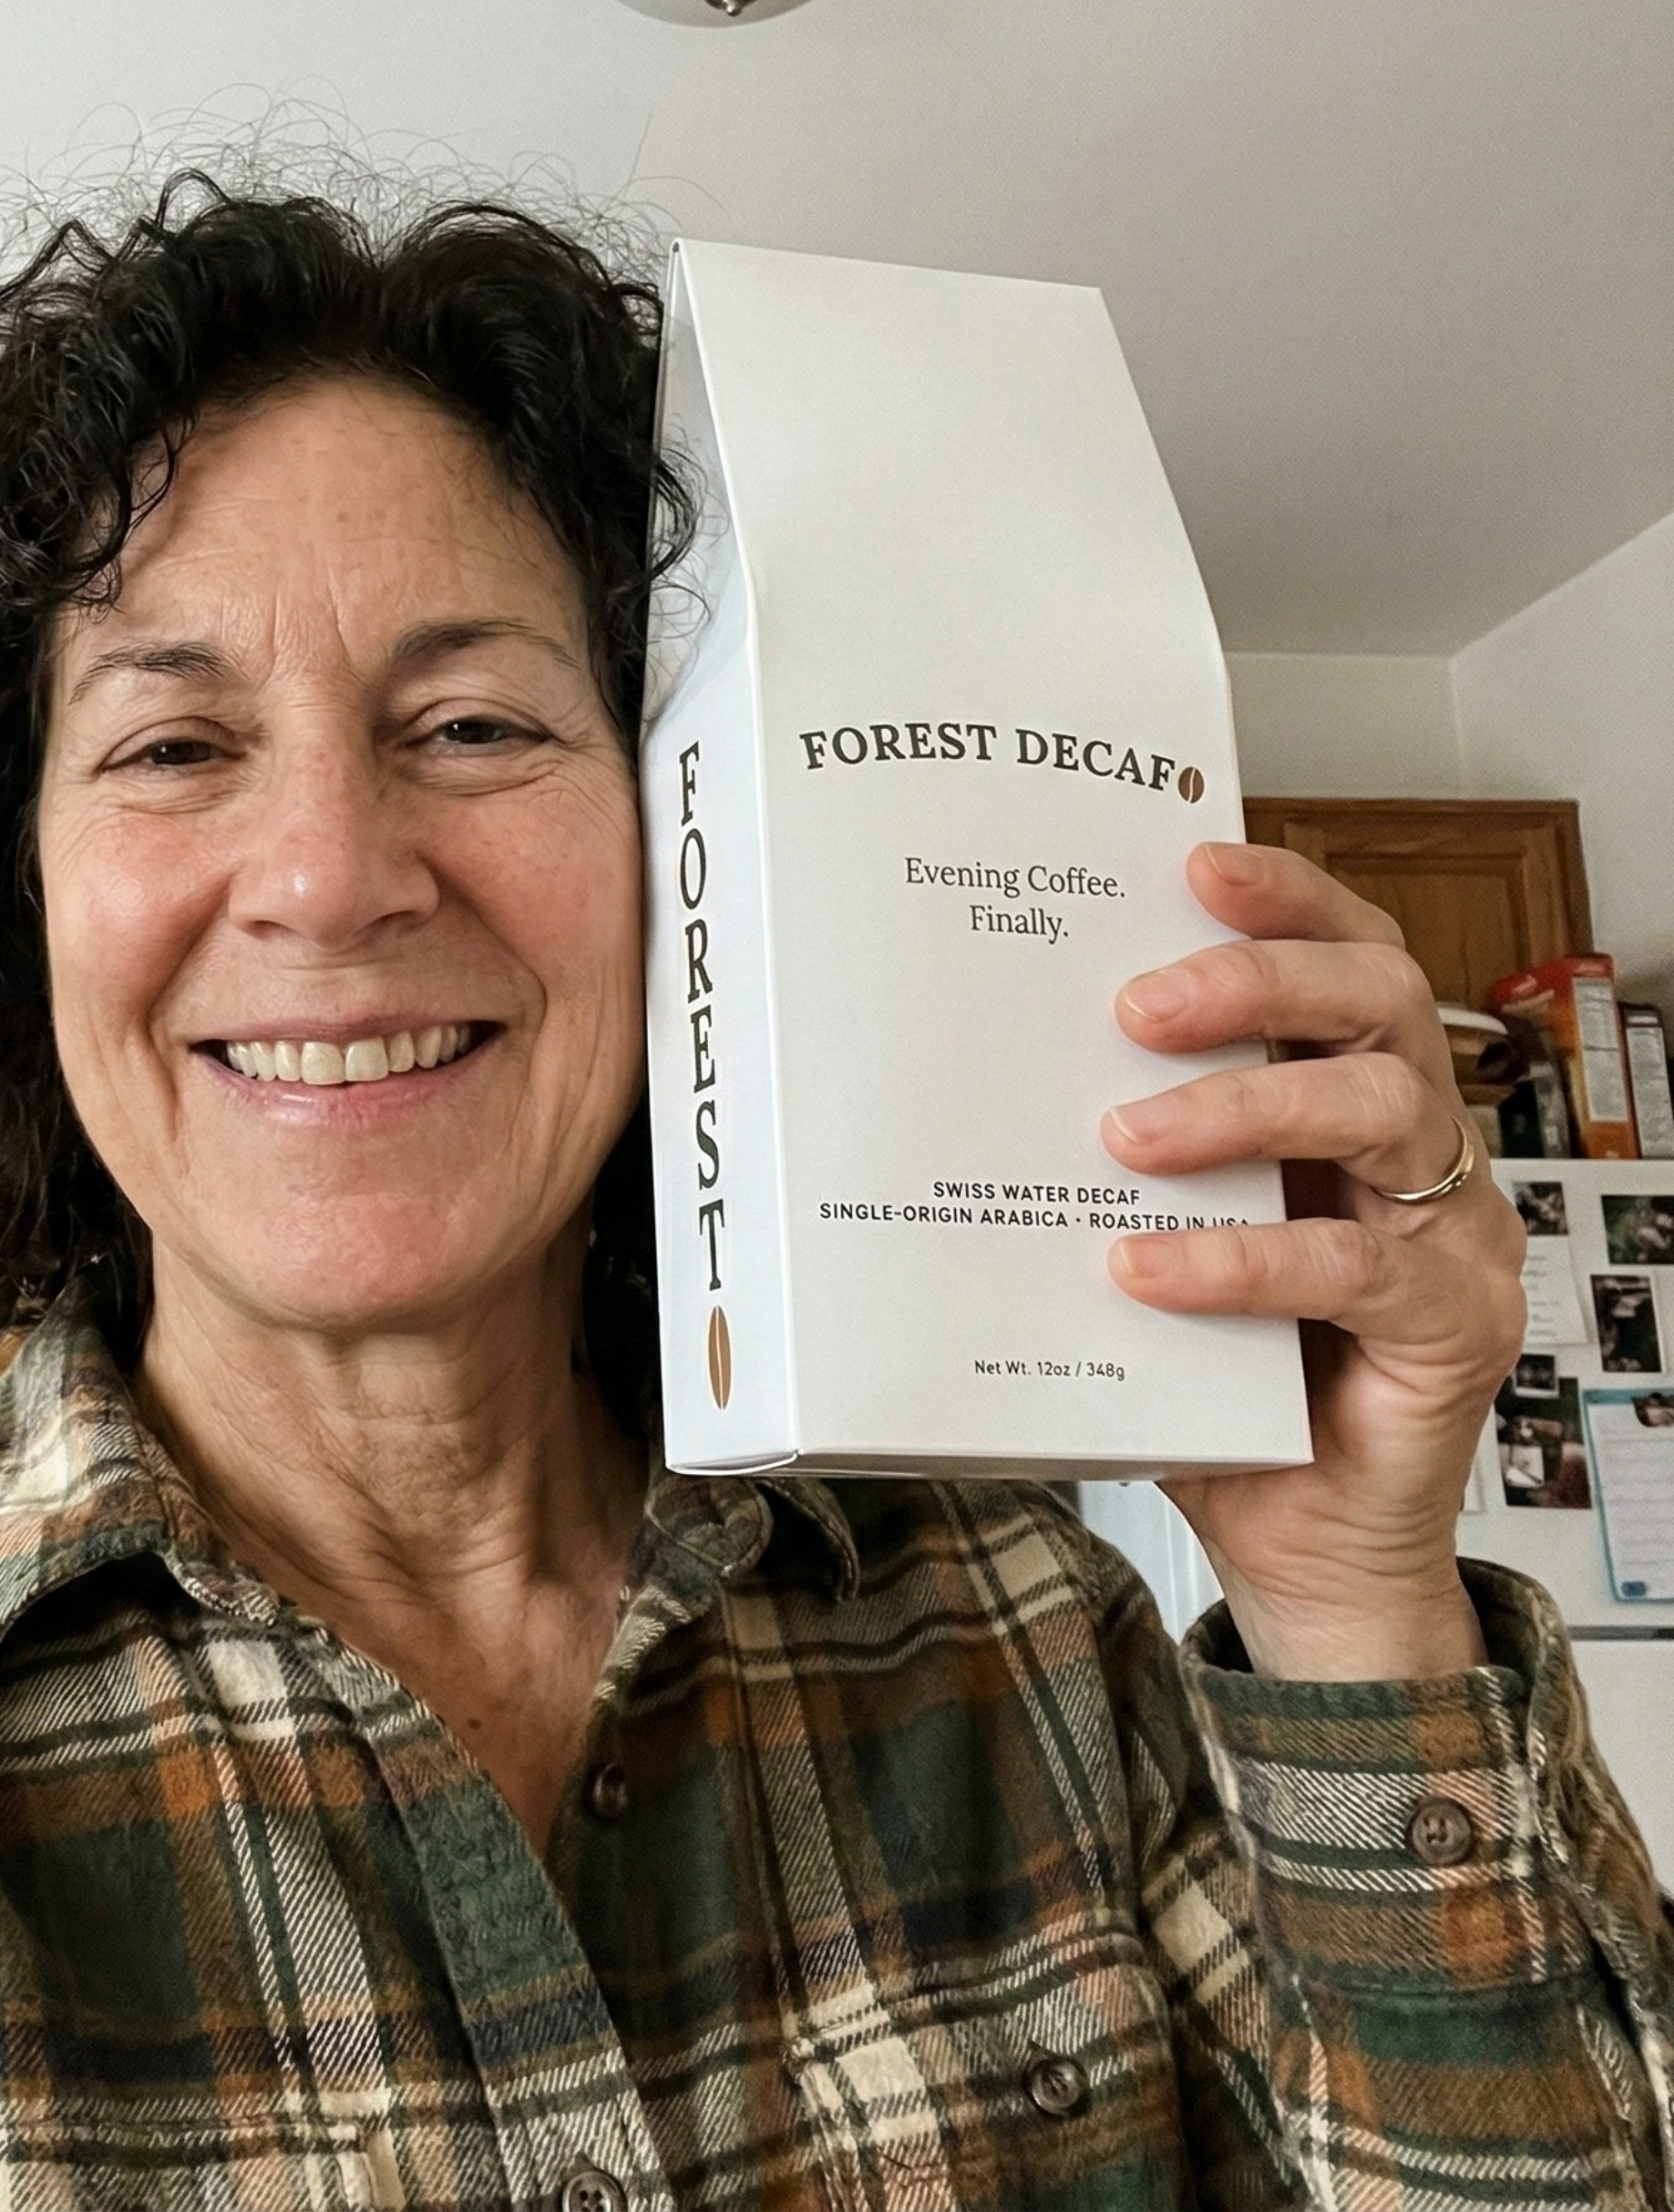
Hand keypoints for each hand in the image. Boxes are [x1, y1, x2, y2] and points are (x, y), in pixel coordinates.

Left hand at [1099, 843, 1525, 1681]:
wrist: (1294, 1543)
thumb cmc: (1218, 1380)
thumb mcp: (1149, 1239)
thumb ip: (1102, 1165)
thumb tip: (954, 1079)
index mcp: (1351, 1099)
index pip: (1348, 958)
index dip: (1286, 899)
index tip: (1191, 863)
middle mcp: (1417, 1149)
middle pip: (1381, 1002)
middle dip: (1257, 978)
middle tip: (1139, 1002)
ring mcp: (1450, 1235)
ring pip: (1382, 1109)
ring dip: (1244, 1105)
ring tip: (1127, 1137)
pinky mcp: (1452, 1330)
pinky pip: (1354, 1270)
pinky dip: (1241, 1261)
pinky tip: (1147, 1269)